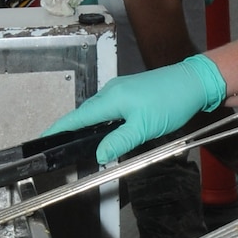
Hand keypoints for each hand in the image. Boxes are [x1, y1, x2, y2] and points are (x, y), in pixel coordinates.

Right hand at [41, 54, 225, 164]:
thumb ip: (119, 141)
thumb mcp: (144, 127)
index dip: (60, 129)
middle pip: (86, 114)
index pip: (78, 117)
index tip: (43, 139)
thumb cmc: (170, 102)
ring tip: (82, 144)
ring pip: (99, 112)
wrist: (194, 82)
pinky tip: (109, 132)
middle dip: (73, 130)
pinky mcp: (132, 92)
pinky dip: (105, 121)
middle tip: (62, 148)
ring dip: (91, 127)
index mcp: (110, 99)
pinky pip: (110, 108)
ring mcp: (122, 90)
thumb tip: (99, 154)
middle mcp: (112, 91)